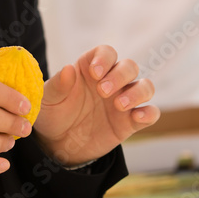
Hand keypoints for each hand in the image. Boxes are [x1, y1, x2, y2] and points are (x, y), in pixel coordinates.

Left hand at [34, 45, 159, 165]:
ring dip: (137, 93)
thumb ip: (57, 85)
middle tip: (102, 91)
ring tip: (118, 105)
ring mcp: (122, 101)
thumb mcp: (47, 100)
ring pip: (145, 86)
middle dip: (120, 75)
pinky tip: (136, 117)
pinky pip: (150, 113)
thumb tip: (69, 68)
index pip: (106, 52)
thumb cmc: (52, 114)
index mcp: (90, 69)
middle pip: (129, 66)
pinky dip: (149, 113)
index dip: (104, 59)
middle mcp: (110, 81)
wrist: (57, 144)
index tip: (94, 72)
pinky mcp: (130, 122)